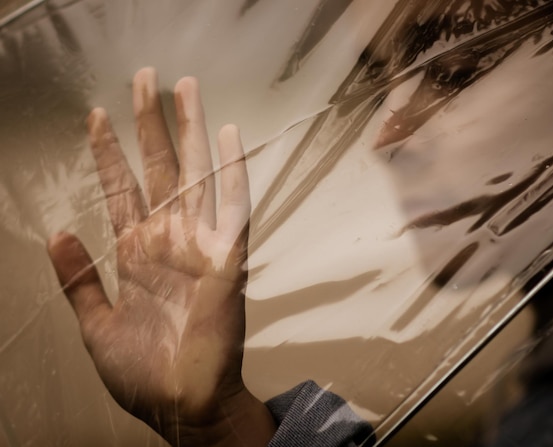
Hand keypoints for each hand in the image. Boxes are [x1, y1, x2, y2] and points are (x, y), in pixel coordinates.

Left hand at [47, 68, 274, 445]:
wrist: (182, 402)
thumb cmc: (142, 370)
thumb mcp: (95, 326)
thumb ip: (78, 279)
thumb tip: (57, 232)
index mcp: (135, 253)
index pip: (121, 188)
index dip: (108, 153)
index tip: (97, 116)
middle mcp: (167, 239)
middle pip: (159, 168)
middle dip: (149, 123)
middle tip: (144, 79)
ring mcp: (198, 244)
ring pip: (194, 175)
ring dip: (189, 133)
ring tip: (183, 89)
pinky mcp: (227, 257)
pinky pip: (233, 207)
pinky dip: (233, 172)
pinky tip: (228, 137)